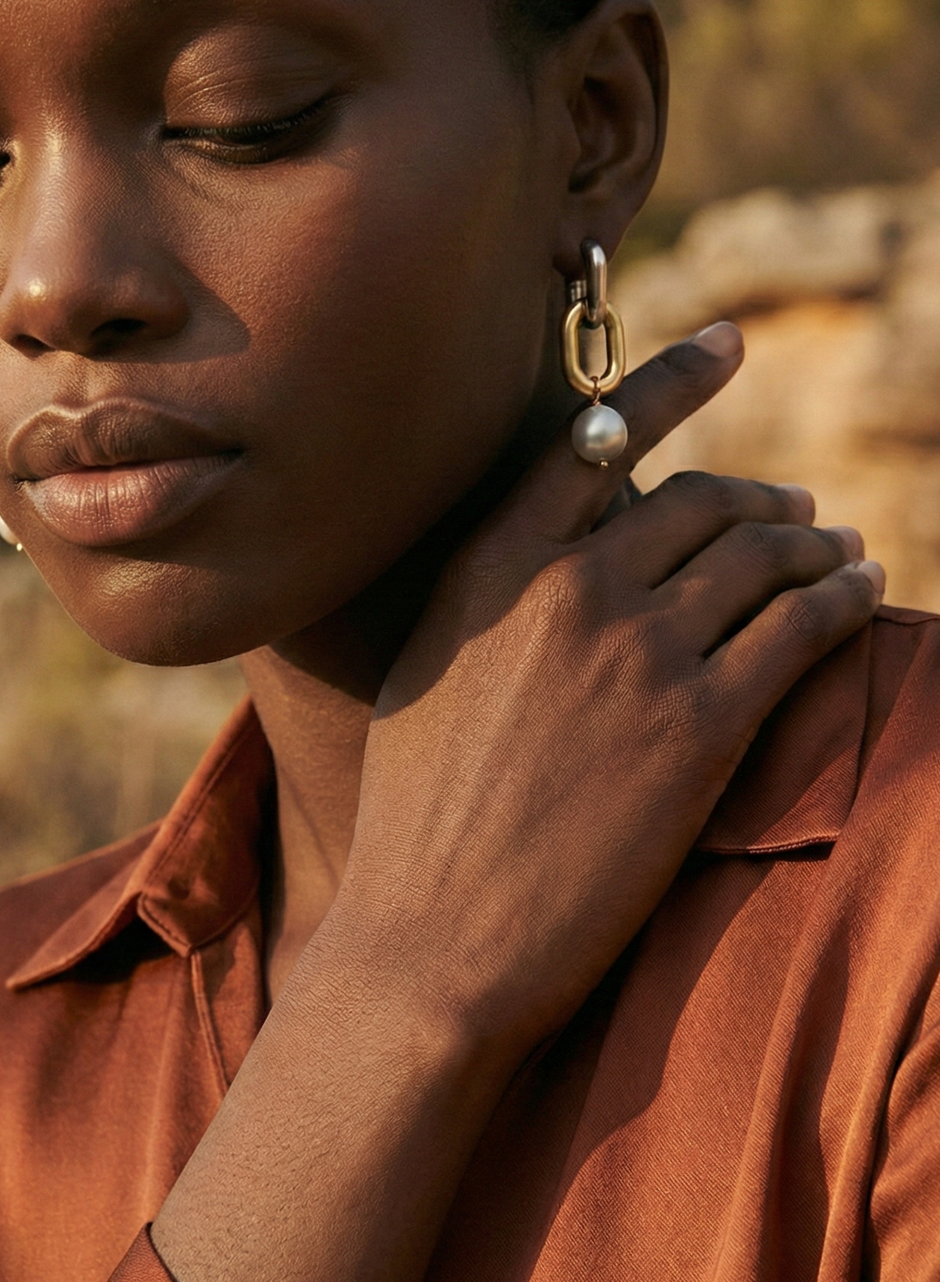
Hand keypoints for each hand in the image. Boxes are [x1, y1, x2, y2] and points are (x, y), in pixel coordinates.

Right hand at [153, 322, 881, 1281]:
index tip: (729, 342)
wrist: (433, 940)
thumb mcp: (430, 676)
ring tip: (842, 553)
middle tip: (800, 516)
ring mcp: (636, 651)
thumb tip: (546, 566)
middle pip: (702, 501)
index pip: (599, 440)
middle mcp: (567, 587)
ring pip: (762, 556)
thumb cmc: (417, 822)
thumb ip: (491, 603)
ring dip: (817, 545)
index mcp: (491, 569)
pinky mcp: (699, 723)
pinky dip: (844, 597)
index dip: (673, 381)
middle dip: (764, 501)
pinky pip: (801, 626)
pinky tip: (863, 595)